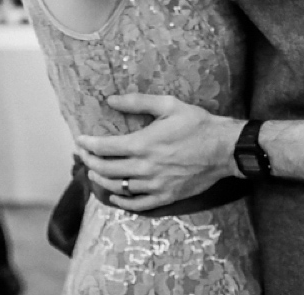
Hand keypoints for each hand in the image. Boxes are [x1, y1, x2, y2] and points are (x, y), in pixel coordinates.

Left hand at [74, 94, 242, 211]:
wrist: (224, 149)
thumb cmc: (197, 123)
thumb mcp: (168, 104)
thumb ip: (137, 101)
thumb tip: (111, 99)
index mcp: (143, 144)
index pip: (105, 148)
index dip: (88, 144)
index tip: (79, 140)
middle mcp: (145, 168)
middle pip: (106, 169)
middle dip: (89, 161)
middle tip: (83, 154)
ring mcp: (155, 185)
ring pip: (118, 187)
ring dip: (101, 180)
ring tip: (93, 171)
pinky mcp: (166, 196)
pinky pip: (138, 204)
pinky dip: (122, 201)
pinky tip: (114, 195)